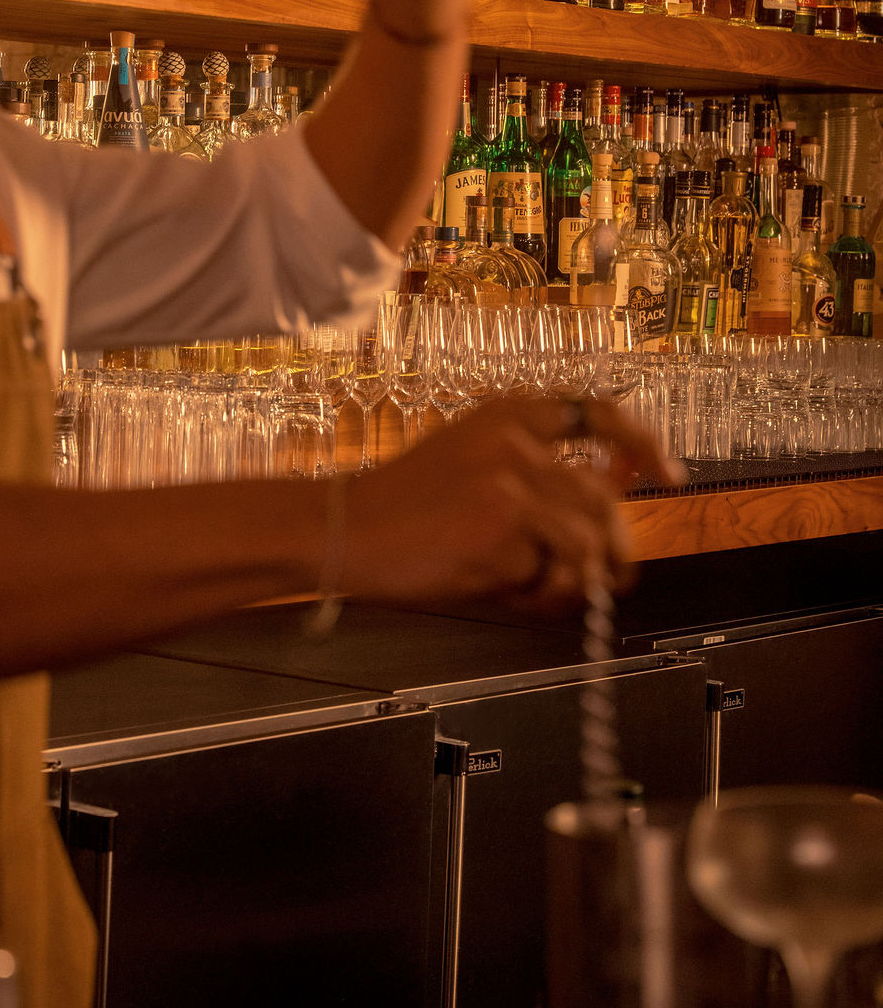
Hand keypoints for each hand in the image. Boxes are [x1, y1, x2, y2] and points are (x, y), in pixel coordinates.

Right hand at [339, 395, 683, 608]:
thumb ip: (534, 478)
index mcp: (507, 412)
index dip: (641, 443)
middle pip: (601, 499)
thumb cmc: (401, 511)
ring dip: (571, 582)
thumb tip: (605, 519)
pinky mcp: (501, 524)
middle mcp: (514, 438)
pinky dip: (534, 595)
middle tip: (611, 581)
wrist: (341, 530)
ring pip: (584, 543)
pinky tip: (499, 590)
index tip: (666, 475)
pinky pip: (548, 573)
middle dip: (615, 550)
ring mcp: (510, 478)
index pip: (597, 412)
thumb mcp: (471, 465)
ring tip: (535, 593)